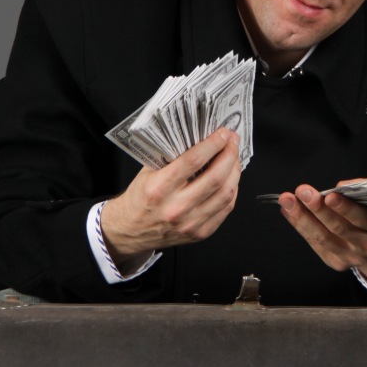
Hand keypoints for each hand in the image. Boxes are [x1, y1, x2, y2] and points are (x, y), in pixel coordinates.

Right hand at [100, 129, 241, 266]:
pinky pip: (225, 209)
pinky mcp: (200, 233)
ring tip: (234, 158)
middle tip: (233, 141)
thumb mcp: (148, 172)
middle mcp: (175, 208)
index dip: (213, 144)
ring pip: (225, 194)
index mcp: (159, 189)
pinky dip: (232, 190)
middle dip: (230, 155)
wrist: (132, 230)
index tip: (223, 133)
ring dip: (235, 171)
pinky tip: (231, 178)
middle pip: (215, 178)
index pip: (193, 161)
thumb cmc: (141, 197)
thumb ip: (172, 157)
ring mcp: (189, 223)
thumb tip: (201, 137)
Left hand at [277, 177, 366, 289]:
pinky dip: (299, 225)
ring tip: (287, 200)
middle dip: (318, 209)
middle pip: (339, 228)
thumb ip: (366, 186)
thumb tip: (340, 186)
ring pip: (323, 238)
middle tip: (303, 192)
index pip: (363, 218)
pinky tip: (288, 211)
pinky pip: (315, 243)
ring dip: (302, 218)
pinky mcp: (337, 262)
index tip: (329, 195)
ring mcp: (352, 257)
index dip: (345, 207)